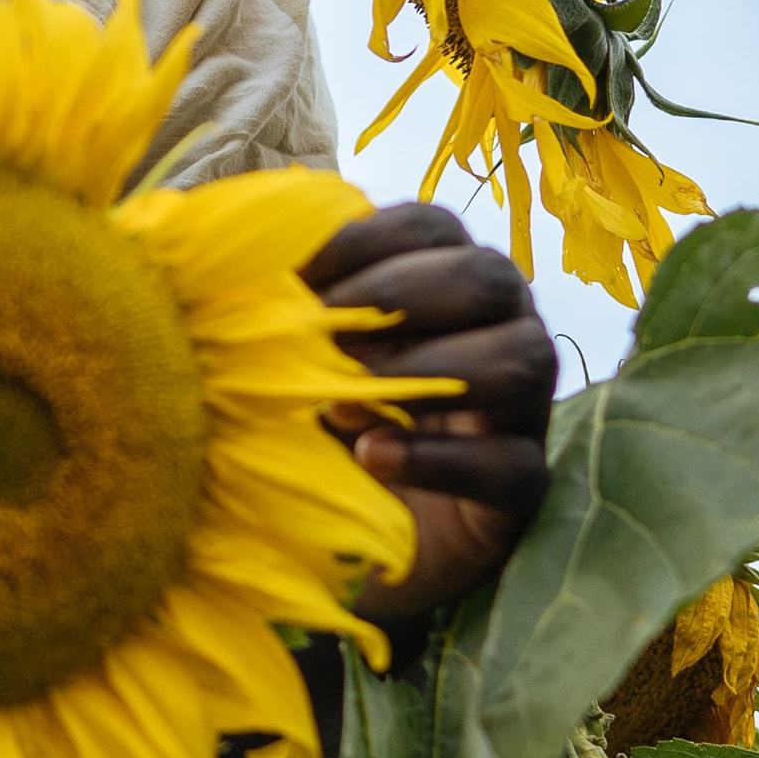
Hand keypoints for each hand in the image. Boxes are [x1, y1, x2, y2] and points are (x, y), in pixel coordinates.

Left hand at [302, 199, 558, 620]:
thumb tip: (234, 260)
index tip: (294, 276)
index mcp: (448, 277)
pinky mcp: (524, 483)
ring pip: (524, 357)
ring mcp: (524, 405)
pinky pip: (513, 463)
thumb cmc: (321, 418)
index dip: (365, 240)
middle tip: (323, 334)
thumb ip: (282, 303)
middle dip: (401, 296)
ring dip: (431, 371)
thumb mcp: (296, 356)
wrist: (349, 532)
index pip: (431, 226)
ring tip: (347, 402)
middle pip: (490, 276)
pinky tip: (371, 457)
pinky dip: (438, 459)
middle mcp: (503, 326)